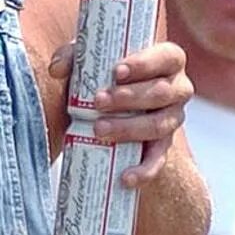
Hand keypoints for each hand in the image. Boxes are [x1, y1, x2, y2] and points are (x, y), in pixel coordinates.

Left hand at [49, 39, 192, 186]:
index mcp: (168, 59)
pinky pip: (158, 161)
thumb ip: (72, 57)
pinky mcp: (163, 146)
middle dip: (130, 98)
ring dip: (130, 128)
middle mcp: (178, 88)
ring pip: (159, 126)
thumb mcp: (90, 58)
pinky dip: (144, 170)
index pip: (166, 57)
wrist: (111, 103)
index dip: (145, 64)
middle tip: (98, 101)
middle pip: (161, 93)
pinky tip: (125, 177)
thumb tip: (56, 69)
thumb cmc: (104, 70)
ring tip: (99, 129)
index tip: (117, 71)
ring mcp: (173, 119)